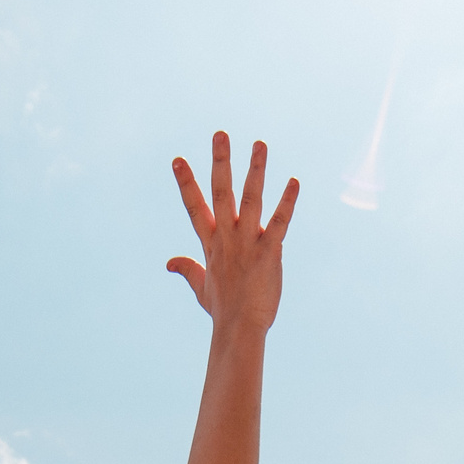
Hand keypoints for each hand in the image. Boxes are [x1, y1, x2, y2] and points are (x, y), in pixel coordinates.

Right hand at [165, 133, 298, 334]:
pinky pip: (279, 222)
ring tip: (259, 144)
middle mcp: (226, 237)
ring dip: (255, 170)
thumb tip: (170, 262)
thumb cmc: (222, 310)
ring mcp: (247, 243)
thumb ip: (187, 269)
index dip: (186, 182)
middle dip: (220, 161)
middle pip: (220, 192)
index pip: (194, 206)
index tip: (178, 159)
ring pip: (250, 199)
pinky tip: (293, 182)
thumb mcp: (201, 288)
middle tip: (220, 134)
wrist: (239, 329)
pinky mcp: (268, 252)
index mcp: (210, 243)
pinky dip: (287, 202)